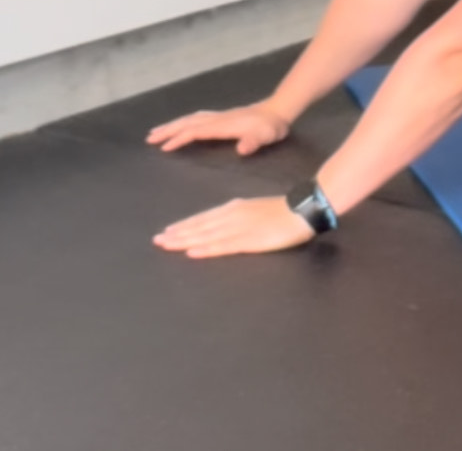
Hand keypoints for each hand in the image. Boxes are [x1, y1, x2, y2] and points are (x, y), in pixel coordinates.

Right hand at [146, 103, 290, 155]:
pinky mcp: (222, 117)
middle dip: (168, 130)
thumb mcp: (266, 136)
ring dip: (173, 125)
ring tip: (157, 132)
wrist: (278, 110)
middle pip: (187, 123)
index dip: (180, 139)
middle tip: (149, 138)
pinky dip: (184, 121)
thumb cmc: (271, 127)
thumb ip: (253, 142)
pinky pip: (196, 118)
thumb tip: (242, 150)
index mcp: (222, 126)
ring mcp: (218, 116)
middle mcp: (217, 119)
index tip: (164, 147)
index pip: (196, 132)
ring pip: (190, 119)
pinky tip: (180, 125)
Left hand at [153, 196, 315, 258]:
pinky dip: (206, 249)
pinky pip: (223, 246)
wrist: (303, 210)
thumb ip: (239, 213)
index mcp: (234, 209)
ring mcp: (239, 229)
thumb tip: (222, 218)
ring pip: (206, 236)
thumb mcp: (256, 208)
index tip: (167, 231)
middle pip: (199, 227)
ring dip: (184, 241)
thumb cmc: (283, 210)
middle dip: (177, 234)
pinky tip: (192, 253)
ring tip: (166, 246)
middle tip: (157, 241)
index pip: (203, 218)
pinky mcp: (249, 241)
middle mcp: (232, 217)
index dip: (184, 226)